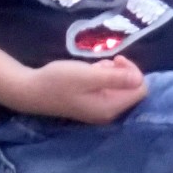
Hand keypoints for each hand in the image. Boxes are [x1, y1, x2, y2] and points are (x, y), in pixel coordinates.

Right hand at [14, 56, 146, 123]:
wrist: (32, 90)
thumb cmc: (59, 81)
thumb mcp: (88, 75)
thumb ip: (114, 77)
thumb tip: (139, 78)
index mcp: (110, 108)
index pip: (140, 90)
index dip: (132, 71)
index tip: (115, 60)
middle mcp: (108, 112)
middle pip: (131, 89)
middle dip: (121, 72)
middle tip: (103, 62)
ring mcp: (100, 109)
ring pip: (119, 87)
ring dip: (111, 73)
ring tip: (93, 67)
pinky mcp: (92, 103)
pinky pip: (108, 89)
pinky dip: (102, 77)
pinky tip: (89, 72)